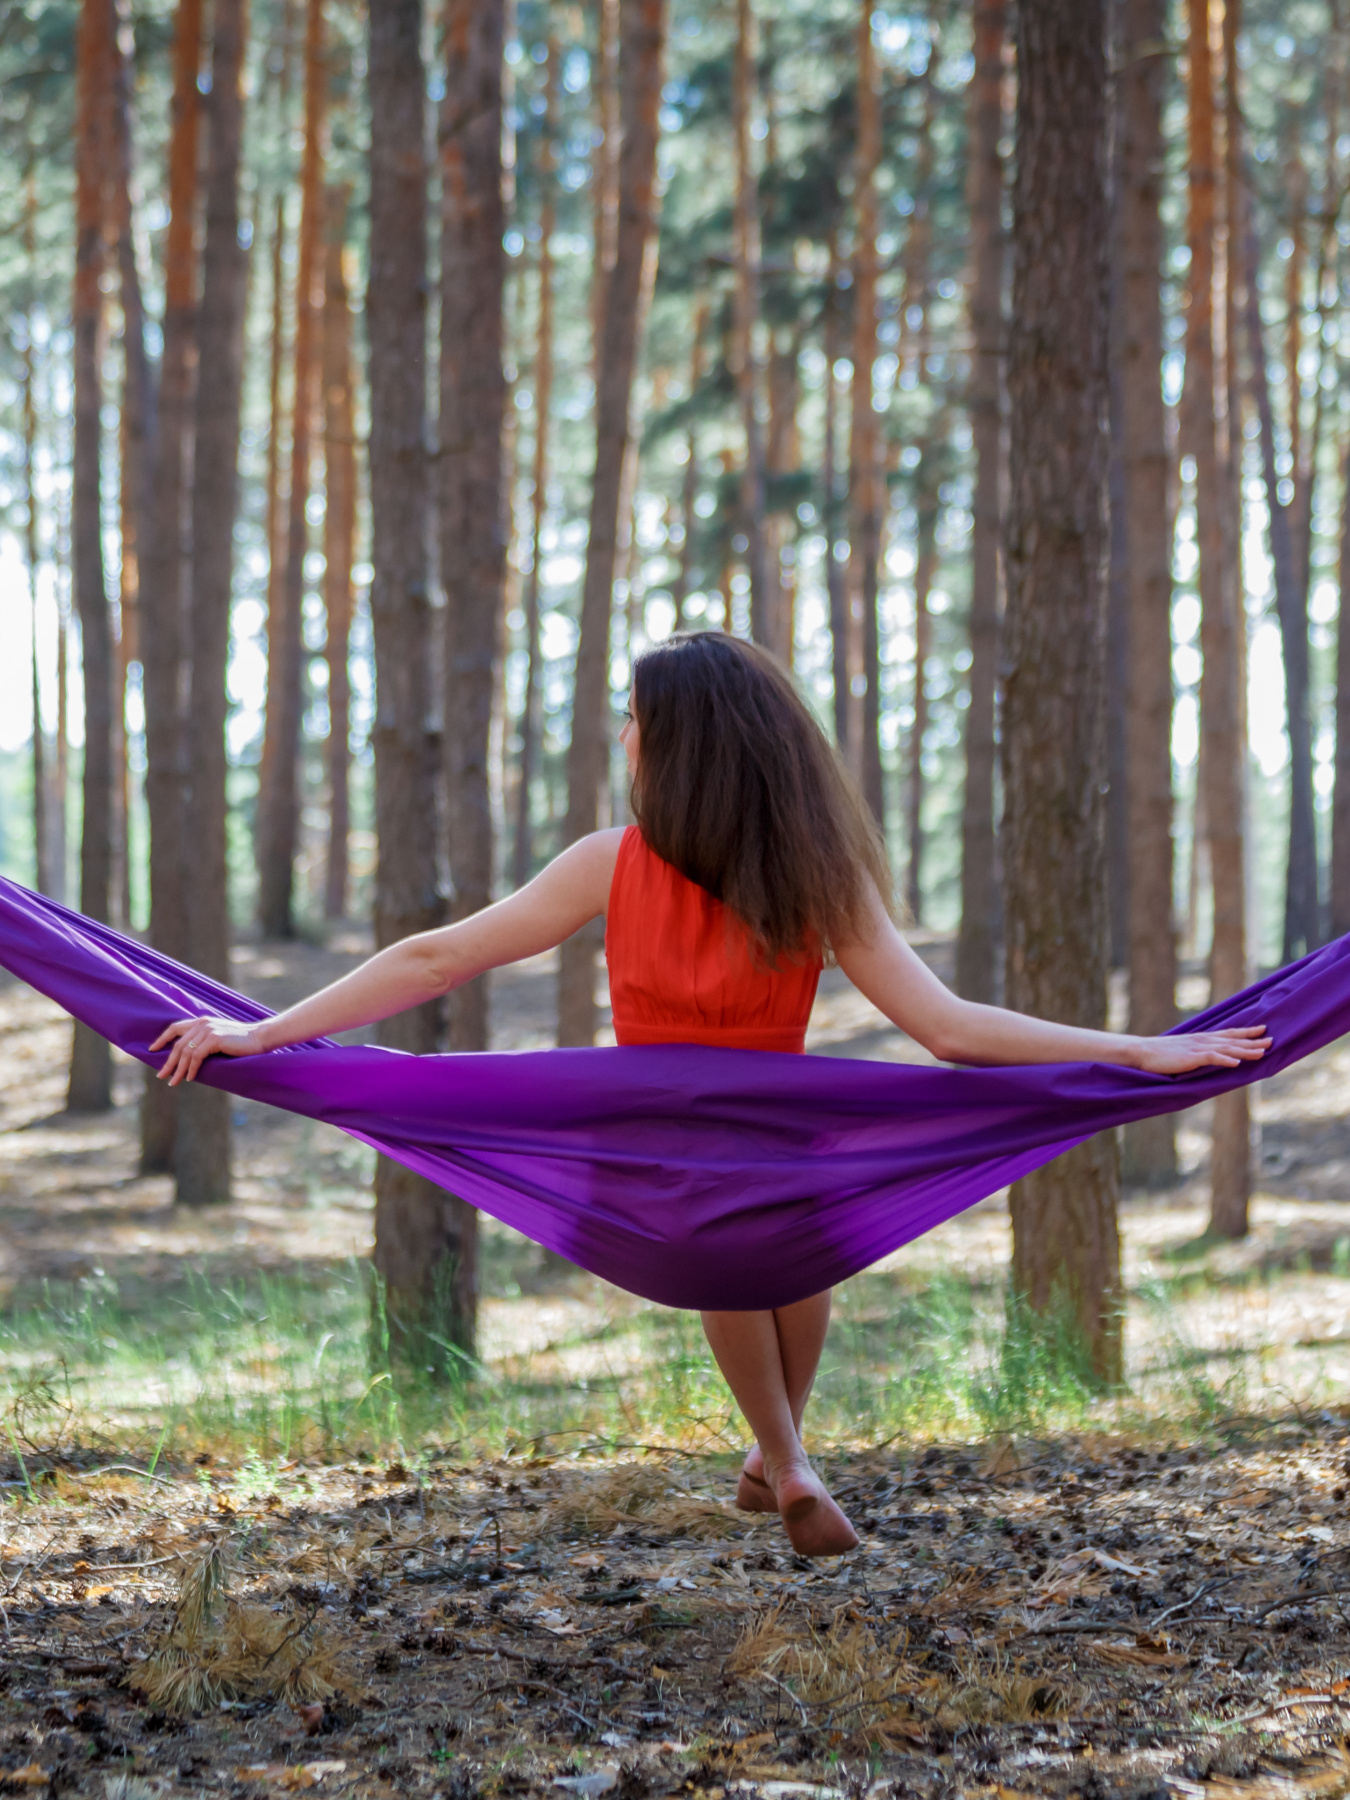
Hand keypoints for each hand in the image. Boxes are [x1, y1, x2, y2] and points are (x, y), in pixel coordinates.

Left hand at [150, 1015, 265, 1084]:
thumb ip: (204, 1041)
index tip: (152, 1050)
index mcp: (201, 1021)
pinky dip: (191, 1069)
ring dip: (178, 1070)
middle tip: (161, 1075)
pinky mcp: (214, 1039)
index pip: (175, 1028)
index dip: (162, 1039)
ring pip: (185, 1053)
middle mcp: (202, 1023)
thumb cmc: (241, 1042)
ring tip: (174, 1082)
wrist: (259, 1038)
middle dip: (168, 1062)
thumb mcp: (219, 1038)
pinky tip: (190, 1078)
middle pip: (177, 1044)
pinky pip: (196, 1057)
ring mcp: (208, 1030)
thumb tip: (188, 1058)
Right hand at [1133, 1024, 1270, 1074]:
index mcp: (1201, 1038)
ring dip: (1245, 1051)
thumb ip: (1197, 1052)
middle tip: (1272, 1040)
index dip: (1246, 1032)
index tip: (1262, 1030)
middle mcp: (1203, 1040)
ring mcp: (1198, 1048)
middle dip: (1253, 1040)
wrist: (1144, 1051)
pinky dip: (1225, 1060)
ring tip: (1261, 1053)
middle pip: (1233, 1040)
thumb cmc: (1161, 1053)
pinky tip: (1237, 1063)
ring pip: (1227, 1049)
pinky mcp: (1191, 1057)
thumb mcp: (1183, 1050)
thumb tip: (1207, 1056)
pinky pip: (1211, 1058)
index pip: (1229, 1033)